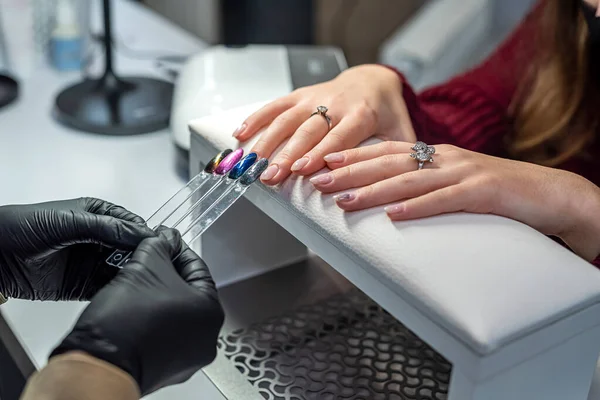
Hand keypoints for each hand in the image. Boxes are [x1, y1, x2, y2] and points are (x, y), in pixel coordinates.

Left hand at [0, 198, 153, 300]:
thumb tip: (140, 233)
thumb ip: (106, 228)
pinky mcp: (83, 285)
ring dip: (131, 275)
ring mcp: (91, 262)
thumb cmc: (23, 226)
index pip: (132, 225)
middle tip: (150, 266)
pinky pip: (107, 288)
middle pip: (131, 249)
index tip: (156, 246)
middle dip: (142, 257)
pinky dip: (117, 291)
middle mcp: (99, 238)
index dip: (145, 235)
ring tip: (138, 280)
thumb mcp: (70, 222)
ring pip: (123, 269)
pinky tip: (122, 292)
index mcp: (98, 215)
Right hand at [51, 228, 223, 395]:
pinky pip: (163, 333)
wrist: (98, 363)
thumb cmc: (125, 321)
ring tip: (137, 279)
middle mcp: (205, 338)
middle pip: (188, 292)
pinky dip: (151, 317)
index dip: (177, 250)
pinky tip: (133, 305)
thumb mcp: (145, 264)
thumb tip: (165, 238)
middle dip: (166, 272)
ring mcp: (187, 357)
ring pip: (174, 313)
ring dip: (157, 295)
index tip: (165, 241)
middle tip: (150, 258)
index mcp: (211, 313)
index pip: (198, 268)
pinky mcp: (165, 368)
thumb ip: (159, 245)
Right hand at [235, 65, 415, 184]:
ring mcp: (315, 97)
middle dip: (287, 154)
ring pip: (287, 119)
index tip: (302, 170)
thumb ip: (400, 155)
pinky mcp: (301, 94)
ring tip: (253, 162)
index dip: (319, 153)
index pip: (338, 137)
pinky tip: (240, 134)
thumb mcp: (400, 132)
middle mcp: (335, 104)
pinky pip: (275, 105)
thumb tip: (403, 183)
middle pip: (307, 131)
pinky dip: (256, 118)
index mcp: (362, 115)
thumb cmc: (385, 112)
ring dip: (268, 141)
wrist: (373, 79)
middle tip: (271, 175)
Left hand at [311, 141, 599, 260]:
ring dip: (374, 190)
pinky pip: (445, 200)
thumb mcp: (454, 182)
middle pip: (389, 163)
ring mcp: (464, 172)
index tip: (323, 162)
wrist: (550, 193)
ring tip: (344, 200)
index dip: (353, 156)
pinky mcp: (484, 191)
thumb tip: (388, 198)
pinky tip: (394, 215)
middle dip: (350, 171)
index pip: (386, 152)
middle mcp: (445, 158)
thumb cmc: (499, 191)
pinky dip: (418, 207)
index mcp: (436, 155)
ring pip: (410, 180)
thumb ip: (424, 185)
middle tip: (318, 180)